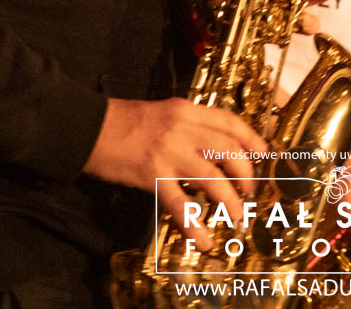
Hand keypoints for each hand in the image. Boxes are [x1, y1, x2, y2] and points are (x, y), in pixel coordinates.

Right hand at [84, 97, 267, 250]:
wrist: (86, 127)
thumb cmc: (123, 121)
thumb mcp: (163, 112)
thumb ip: (187, 125)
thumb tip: (212, 148)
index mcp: (186, 110)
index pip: (230, 122)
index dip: (252, 139)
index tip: (263, 155)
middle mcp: (183, 128)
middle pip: (230, 150)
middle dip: (246, 174)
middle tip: (248, 192)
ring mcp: (169, 152)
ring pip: (213, 178)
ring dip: (230, 201)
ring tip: (236, 217)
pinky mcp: (153, 175)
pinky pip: (181, 204)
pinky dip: (194, 225)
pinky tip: (202, 239)